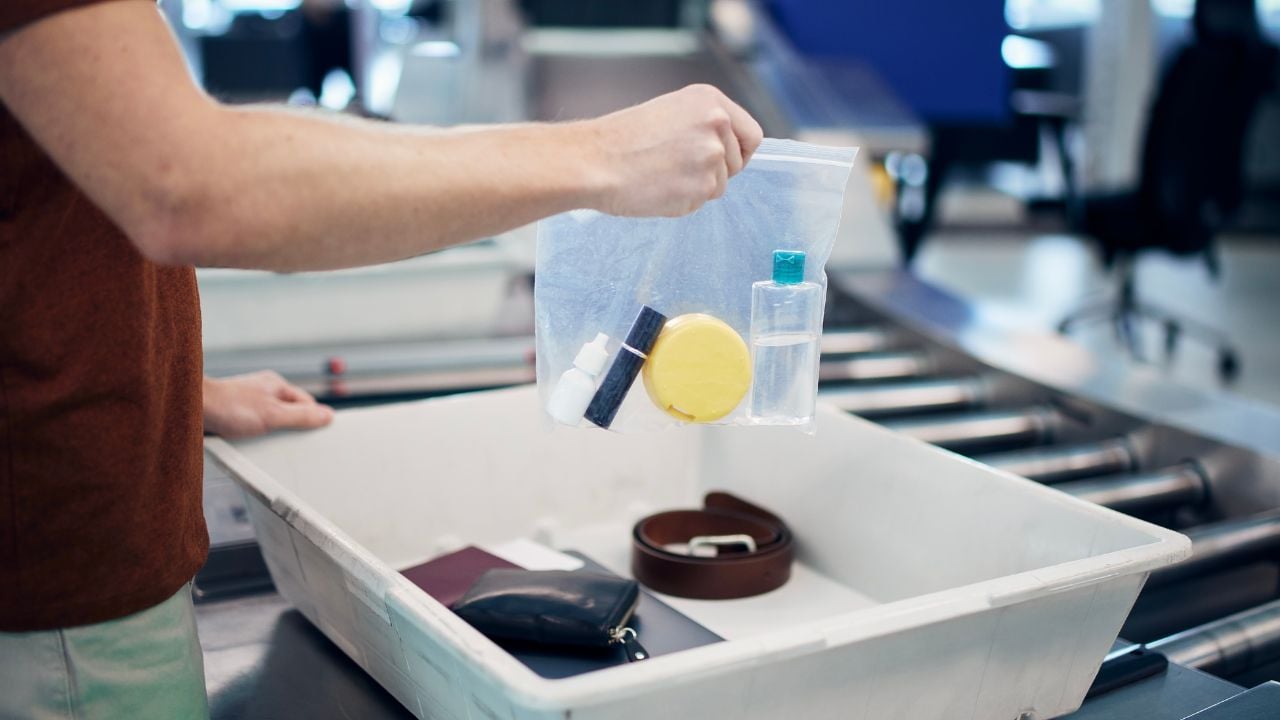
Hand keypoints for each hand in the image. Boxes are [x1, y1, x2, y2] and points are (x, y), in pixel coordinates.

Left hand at [203, 371, 333, 438]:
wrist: (191, 408)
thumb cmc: (229, 406)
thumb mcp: (273, 415)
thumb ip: (301, 416)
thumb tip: (327, 415)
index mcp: (276, 384)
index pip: (306, 402)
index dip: (312, 418)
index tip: (316, 433)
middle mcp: (262, 391)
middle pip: (289, 412)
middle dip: (290, 428)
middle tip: (288, 441)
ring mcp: (247, 402)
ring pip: (270, 421)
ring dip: (269, 434)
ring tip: (264, 442)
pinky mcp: (233, 414)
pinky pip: (252, 427)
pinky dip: (253, 437)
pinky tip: (248, 443)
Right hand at [583, 84, 764, 216]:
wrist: (594, 161)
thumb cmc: (621, 139)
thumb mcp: (670, 113)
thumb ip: (702, 126)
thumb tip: (726, 150)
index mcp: (710, 101)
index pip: (752, 134)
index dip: (739, 151)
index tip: (726, 160)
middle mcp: (717, 125)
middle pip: (737, 164)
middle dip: (714, 172)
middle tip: (677, 168)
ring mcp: (711, 157)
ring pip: (718, 187)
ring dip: (695, 188)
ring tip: (661, 176)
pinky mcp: (701, 188)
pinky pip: (700, 203)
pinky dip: (681, 202)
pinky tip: (657, 188)